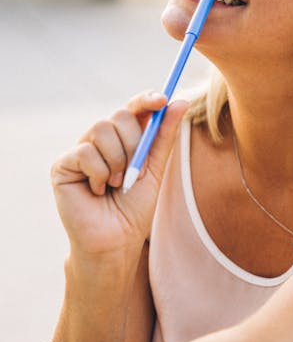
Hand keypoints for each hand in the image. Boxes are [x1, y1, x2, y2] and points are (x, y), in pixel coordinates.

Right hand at [51, 93, 187, 258]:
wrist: (115, 242)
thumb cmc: (134, 210)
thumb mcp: (155, 169)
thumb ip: (164, 136)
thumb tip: (180, 101)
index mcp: (123, 139)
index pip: (133, 108)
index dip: (145, 99)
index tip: (162, 99)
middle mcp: (100, 141)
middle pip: (119, 116)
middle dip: (134, 143)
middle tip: (135, 172)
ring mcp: (80, 150)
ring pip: (101, 130)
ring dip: (117, 161)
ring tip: (117, 185)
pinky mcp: (63, 164)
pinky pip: (85, 151)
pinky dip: (99, 174)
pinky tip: (97, 191)